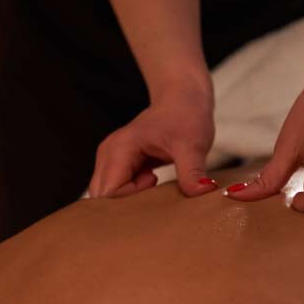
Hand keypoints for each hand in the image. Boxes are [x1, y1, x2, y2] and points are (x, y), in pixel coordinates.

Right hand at [88, 85, 217, 197]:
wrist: (183, 97)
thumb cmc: (185, 115)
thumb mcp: (192, 144)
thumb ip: (192, 170)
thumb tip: (201, 192)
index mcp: (119, 150)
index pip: (109, 192)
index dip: (130, 201)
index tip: (154, 184)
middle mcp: (108, 155)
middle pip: (102, 197)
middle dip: (126, 206)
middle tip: (155, 190)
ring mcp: (111, 160)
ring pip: (108, 195)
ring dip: (130, 200)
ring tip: (154, 182)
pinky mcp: (120, 165)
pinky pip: (117, 189)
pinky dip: (133, 194)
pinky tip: (152, 182)